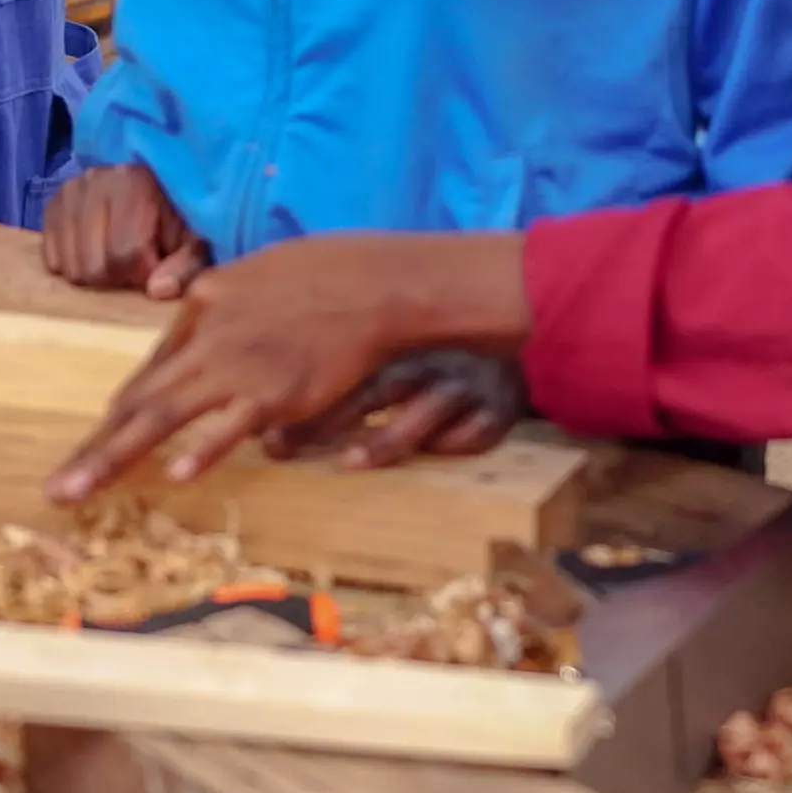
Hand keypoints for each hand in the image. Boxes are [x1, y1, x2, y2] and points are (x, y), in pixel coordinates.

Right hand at [40, 163, 204, 293]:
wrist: (155, 185)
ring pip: (71, 266)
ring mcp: (70, 191)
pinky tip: (96, 251)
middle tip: (135, 263)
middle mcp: (96, 180)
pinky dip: (73, 264)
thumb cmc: (178, 217)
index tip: (155, 265)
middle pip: (94, 266)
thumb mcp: (195, 240)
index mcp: (134, 183)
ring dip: (96, 273)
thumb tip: (157, 290)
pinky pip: (52, 258)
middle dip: (118, 276)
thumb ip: (186, 266)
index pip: (125, 254)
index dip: (142, 273)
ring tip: (116, 257)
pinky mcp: (54, 205)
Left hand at [46, 235, 532, 504]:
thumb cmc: (330, 272)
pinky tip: (174, 474)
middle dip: (95, 446)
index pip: (154, 366)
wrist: (378, 280)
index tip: (104, 439)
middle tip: (57, 486)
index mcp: (203, 302)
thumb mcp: (261, 274)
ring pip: (160, 416)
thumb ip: (225, 303)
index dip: (126, 410)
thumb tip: (199, 320)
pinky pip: (228, 426)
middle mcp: (207, 335)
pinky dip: (202, 449)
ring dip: (112, 458)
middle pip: (139, 399)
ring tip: (75, 492)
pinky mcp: (274, 390)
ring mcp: (237, 364)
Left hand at [271, 347, 528, 468]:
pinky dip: (459, 440)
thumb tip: (286, 404)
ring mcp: (465, 385)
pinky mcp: (502, 408)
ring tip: (350, 462)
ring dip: (389, 436)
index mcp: (399, 343)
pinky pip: (481, 429)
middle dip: (326, 419)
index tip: (264, 435)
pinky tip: (436, 452)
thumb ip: (355, 362)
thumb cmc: (449, 351)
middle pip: (372, 389)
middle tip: (280, 447)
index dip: (302, 402)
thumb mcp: (404, 346)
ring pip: (425, 410)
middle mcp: (427, 363)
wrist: (527, 330)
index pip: (340, 371)